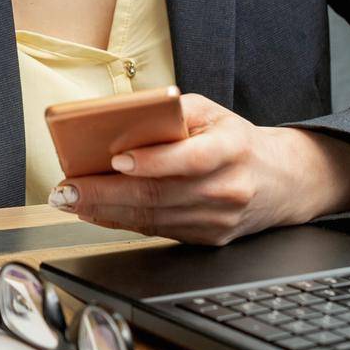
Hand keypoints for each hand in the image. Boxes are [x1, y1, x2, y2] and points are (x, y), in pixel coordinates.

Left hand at [48, 93, 349, 245]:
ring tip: (71, 199)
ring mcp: (218, 220)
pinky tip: (96, 211)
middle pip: (159, 196)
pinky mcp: (207, 239)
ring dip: (105, 211)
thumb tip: (122, 116)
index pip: (190, 159)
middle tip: (68, 188)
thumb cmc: (235, 140)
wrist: (280, 180)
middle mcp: (227, 189)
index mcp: (232, 149)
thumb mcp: (212, 112)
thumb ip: (172, 110)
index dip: (153, 161)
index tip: (117, 159)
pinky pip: (157, 231)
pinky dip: (122, 221)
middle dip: (106, 193)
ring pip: (153, 218)